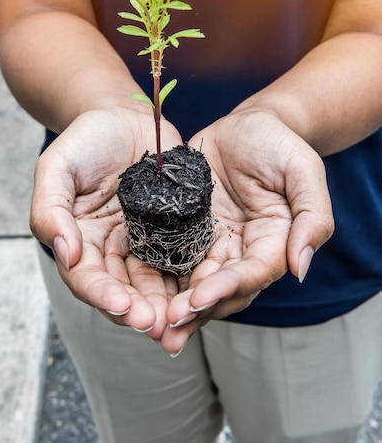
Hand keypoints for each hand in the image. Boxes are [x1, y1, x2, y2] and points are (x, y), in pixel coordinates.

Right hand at [30, 108, 181, 337]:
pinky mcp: (172, 227)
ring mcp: (143, 238)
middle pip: (121, 287)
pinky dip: (188, 275)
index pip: (86, 276)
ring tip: (178, 317)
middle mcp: (111, 246)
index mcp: (79, 238)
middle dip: (136, 308)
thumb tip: (65, 252)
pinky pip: (180, 255)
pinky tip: (200, 288)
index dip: (101, 294)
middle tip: (155, 324)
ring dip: (163, 302)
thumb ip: (50, 208)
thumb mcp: (57, 166)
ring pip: (152, 279)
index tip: (121, 306)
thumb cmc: (86, 139)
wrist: (123, 115)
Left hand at [162, 110, 333, 353]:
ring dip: (174, 305)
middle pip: (220, 288)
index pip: (252, 273)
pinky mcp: (186, 228)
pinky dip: (158, 277)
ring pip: (194, 281)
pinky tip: (137, 291)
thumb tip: (299, 268)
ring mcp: (211, 241)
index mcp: (273, 241)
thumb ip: (312, 217)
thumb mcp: (303, 170)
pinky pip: (171, 256)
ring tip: (150, 324)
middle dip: (195, 308)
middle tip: (167, 326)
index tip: (199, 299)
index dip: (226, 287)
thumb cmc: (278, 143)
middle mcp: (240, 249)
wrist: (246, 124)